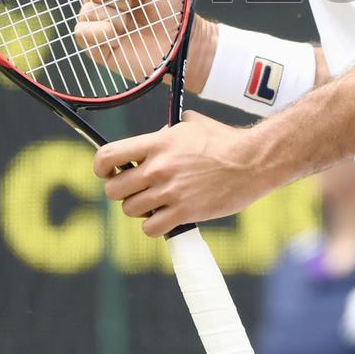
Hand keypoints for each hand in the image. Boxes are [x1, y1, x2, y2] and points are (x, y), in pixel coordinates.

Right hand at [75, 0, 182, 82]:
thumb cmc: (172, 11)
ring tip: (128, 26)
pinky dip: (99, 32)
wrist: (179, 42)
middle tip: (134, 7)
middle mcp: (107, 3)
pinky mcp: (97, 46)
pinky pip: (81, 32)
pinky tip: (117, 38)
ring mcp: (101, 24)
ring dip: (111, 16)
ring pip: (86, 10)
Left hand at [94, 111, 267, 236]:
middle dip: (122, 191)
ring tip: (157, 203)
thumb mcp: (192, 125)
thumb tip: (154, 138)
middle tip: (137, 189)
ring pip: (130, 210)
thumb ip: (166, 132)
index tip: (109, 171)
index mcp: (157, 142)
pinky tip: (168, 217)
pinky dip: (156, 226)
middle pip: (114, 189)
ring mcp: (170, 192)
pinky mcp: (184, 213)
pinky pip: (151, 228)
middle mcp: (158, 167)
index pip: (108, 155)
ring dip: (141, 209)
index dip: (101, 167)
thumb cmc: (225, 141)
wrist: (252, 161)